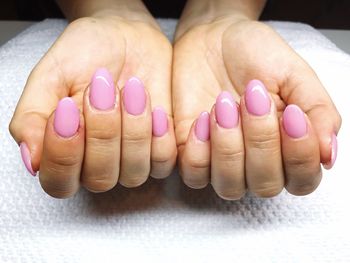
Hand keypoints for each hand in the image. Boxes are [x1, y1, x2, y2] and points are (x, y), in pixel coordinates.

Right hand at [9, 15, 175, 197]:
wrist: (127, 34)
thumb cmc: (87, 53)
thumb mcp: (51, 76)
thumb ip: (32, 118)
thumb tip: (32, 160)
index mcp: (67, 151)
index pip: (59, 182)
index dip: (64, 154)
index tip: (67, 109)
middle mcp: (99, 162)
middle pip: (100, 179)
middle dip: (102, 132)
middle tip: (102, 87)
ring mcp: (132, 158)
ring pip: (134, 173)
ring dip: (133, 130)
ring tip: (131, 87)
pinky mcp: (160, 148)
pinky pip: (163, 160)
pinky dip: (159, 134)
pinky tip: (154, 107)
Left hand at [173, 17, 340, 198]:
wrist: (213, 38)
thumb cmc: (256, 55)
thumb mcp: (295, 75)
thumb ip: (317, 112)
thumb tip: (328, 153)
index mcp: (288, 148)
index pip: (302, 180)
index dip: (298, 155)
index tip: (290, 113)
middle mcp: (256, 163)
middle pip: (265, 185)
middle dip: (261, 141)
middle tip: (252, 97)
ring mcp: (221, 162)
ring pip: (229, 186)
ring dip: (229, 146)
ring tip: (224, 103)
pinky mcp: (192, 154)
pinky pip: (194, 175)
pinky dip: (199, 150)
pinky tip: (202, 117)